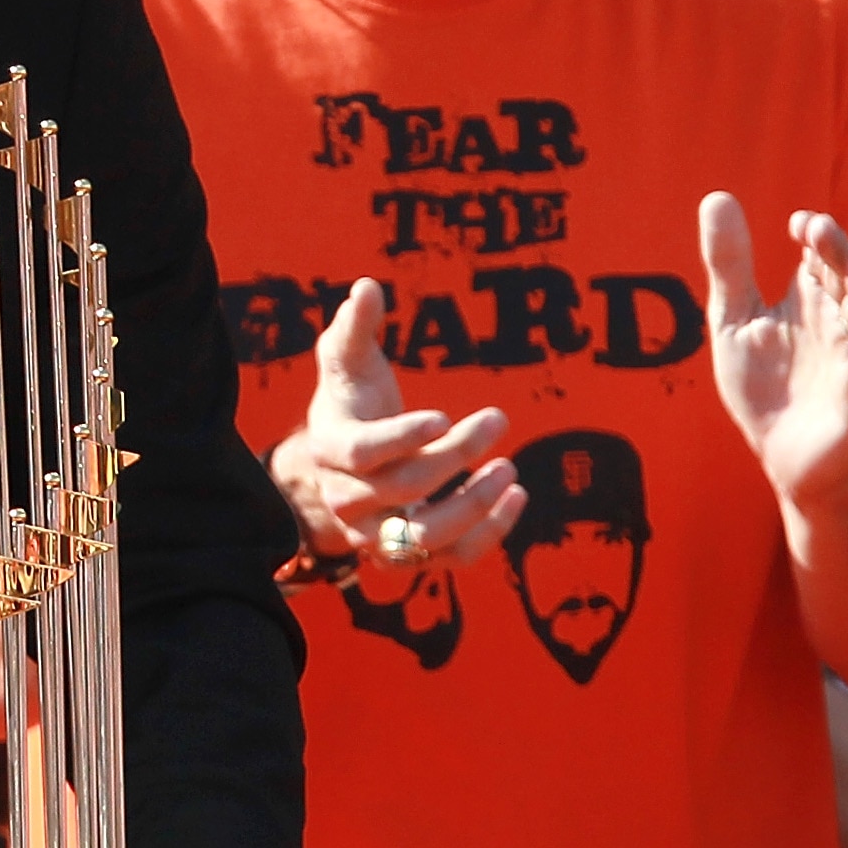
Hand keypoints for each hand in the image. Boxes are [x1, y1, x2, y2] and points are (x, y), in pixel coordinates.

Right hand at [268, 278, 524, 572]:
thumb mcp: (347, 362)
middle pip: (405, 490)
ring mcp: (377, 535)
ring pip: (426, 538)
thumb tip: (367, 287)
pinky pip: (451, 559)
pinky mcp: (410, 555)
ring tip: (509, 469)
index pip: (363, 453)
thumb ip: (355, 327)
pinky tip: (517, 495)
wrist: (343, 465)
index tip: (444, 416)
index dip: (403, 437)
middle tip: (497, 418)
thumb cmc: (353, 401)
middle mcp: (348, 501)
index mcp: (330, 450)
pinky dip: (489, 534)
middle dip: (456, 454)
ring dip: (473, 506)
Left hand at [702, 194, 847, 511]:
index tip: (797, 223)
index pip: (819, 255)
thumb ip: (729, 264)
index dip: (814, 234)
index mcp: (810, 299)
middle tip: (820, 228)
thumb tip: (716, 195)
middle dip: (837, 251)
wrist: (781, 458)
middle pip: (846, 276)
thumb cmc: (763, 387)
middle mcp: (839, 320)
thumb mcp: (735, 321)